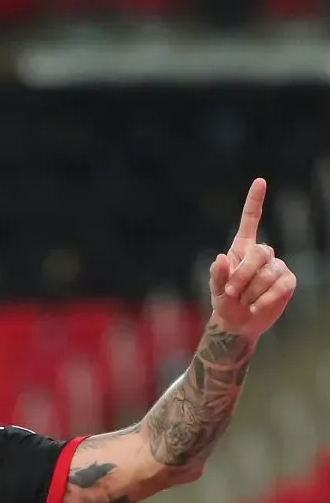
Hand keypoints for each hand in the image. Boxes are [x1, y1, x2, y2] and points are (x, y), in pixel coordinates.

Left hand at [209, 178, 295, 340]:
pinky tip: (256, 306)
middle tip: (232, 292)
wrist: (238, 322)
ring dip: (253, 290)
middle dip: (244, 275)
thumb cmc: (224, 301)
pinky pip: (280, 285)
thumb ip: (216, 275)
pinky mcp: (287, 281)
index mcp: (241, 248)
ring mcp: (276, 266)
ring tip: (245, 301)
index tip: (260, 181)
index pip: (250, 220)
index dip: (255, 201)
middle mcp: (261, 253)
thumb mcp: (215, 289)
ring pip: (270, 272)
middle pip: (260, 252)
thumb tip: (220, 258)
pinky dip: (266, 298)